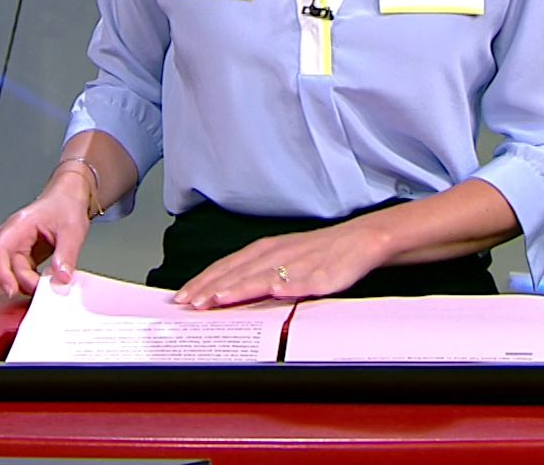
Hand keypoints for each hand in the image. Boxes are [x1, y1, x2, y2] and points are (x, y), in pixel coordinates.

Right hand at [0, 171, 92, 300]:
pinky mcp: (25, 257)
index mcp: (18, 226)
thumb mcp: (72, 230)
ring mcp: (17, 248)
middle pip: (6, 267)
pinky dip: (33, 282)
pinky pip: (23, 274)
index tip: (12, 289)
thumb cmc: (66, 205)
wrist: (69, 198)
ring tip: (48, 286)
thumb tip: (61, 277)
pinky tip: (46, 283)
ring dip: (28, 284)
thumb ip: (66, 254)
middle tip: (44, 290)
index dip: (1, 273)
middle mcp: (12, 238)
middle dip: (22, 283)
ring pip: (14, 274)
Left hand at [172, 221, 388, 308]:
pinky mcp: (325, 274)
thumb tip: (221, 292)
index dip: (204, 281)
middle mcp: (278, 254)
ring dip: (241, 287)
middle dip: (213, 288)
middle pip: (240, 272)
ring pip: (266, 276)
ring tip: (220, 299)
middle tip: (191, 304)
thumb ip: (254, 273)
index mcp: (266, 250)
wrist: (361, 240)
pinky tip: (276, 294)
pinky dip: (289, 287)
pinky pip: (305, 282)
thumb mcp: (281, 257)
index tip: (182, 296)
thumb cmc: (319, 253)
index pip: (227, 266)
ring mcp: (301, 264)